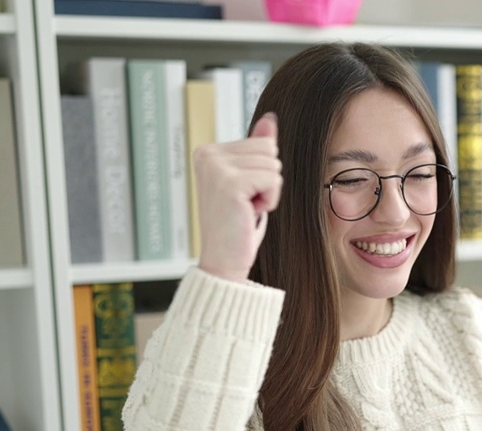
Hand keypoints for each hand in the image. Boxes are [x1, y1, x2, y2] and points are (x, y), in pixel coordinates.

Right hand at [196, 113, 282, 282]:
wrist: (224, 260)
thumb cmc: (238, 224)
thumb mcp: (250, 181)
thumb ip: (256, 149)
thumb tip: (270, 119)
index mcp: (208, 151)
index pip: (263, 143)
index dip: (263, 174)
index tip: (242, 195)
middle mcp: (207, 155)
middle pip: (270, 151)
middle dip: (268, 181)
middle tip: (246, 203)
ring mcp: (216, 168)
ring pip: (274, 166)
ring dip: (269, 192)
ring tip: (246, 209)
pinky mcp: (229, 183)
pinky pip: (273, 180)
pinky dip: (269, 200)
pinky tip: (250, 213)